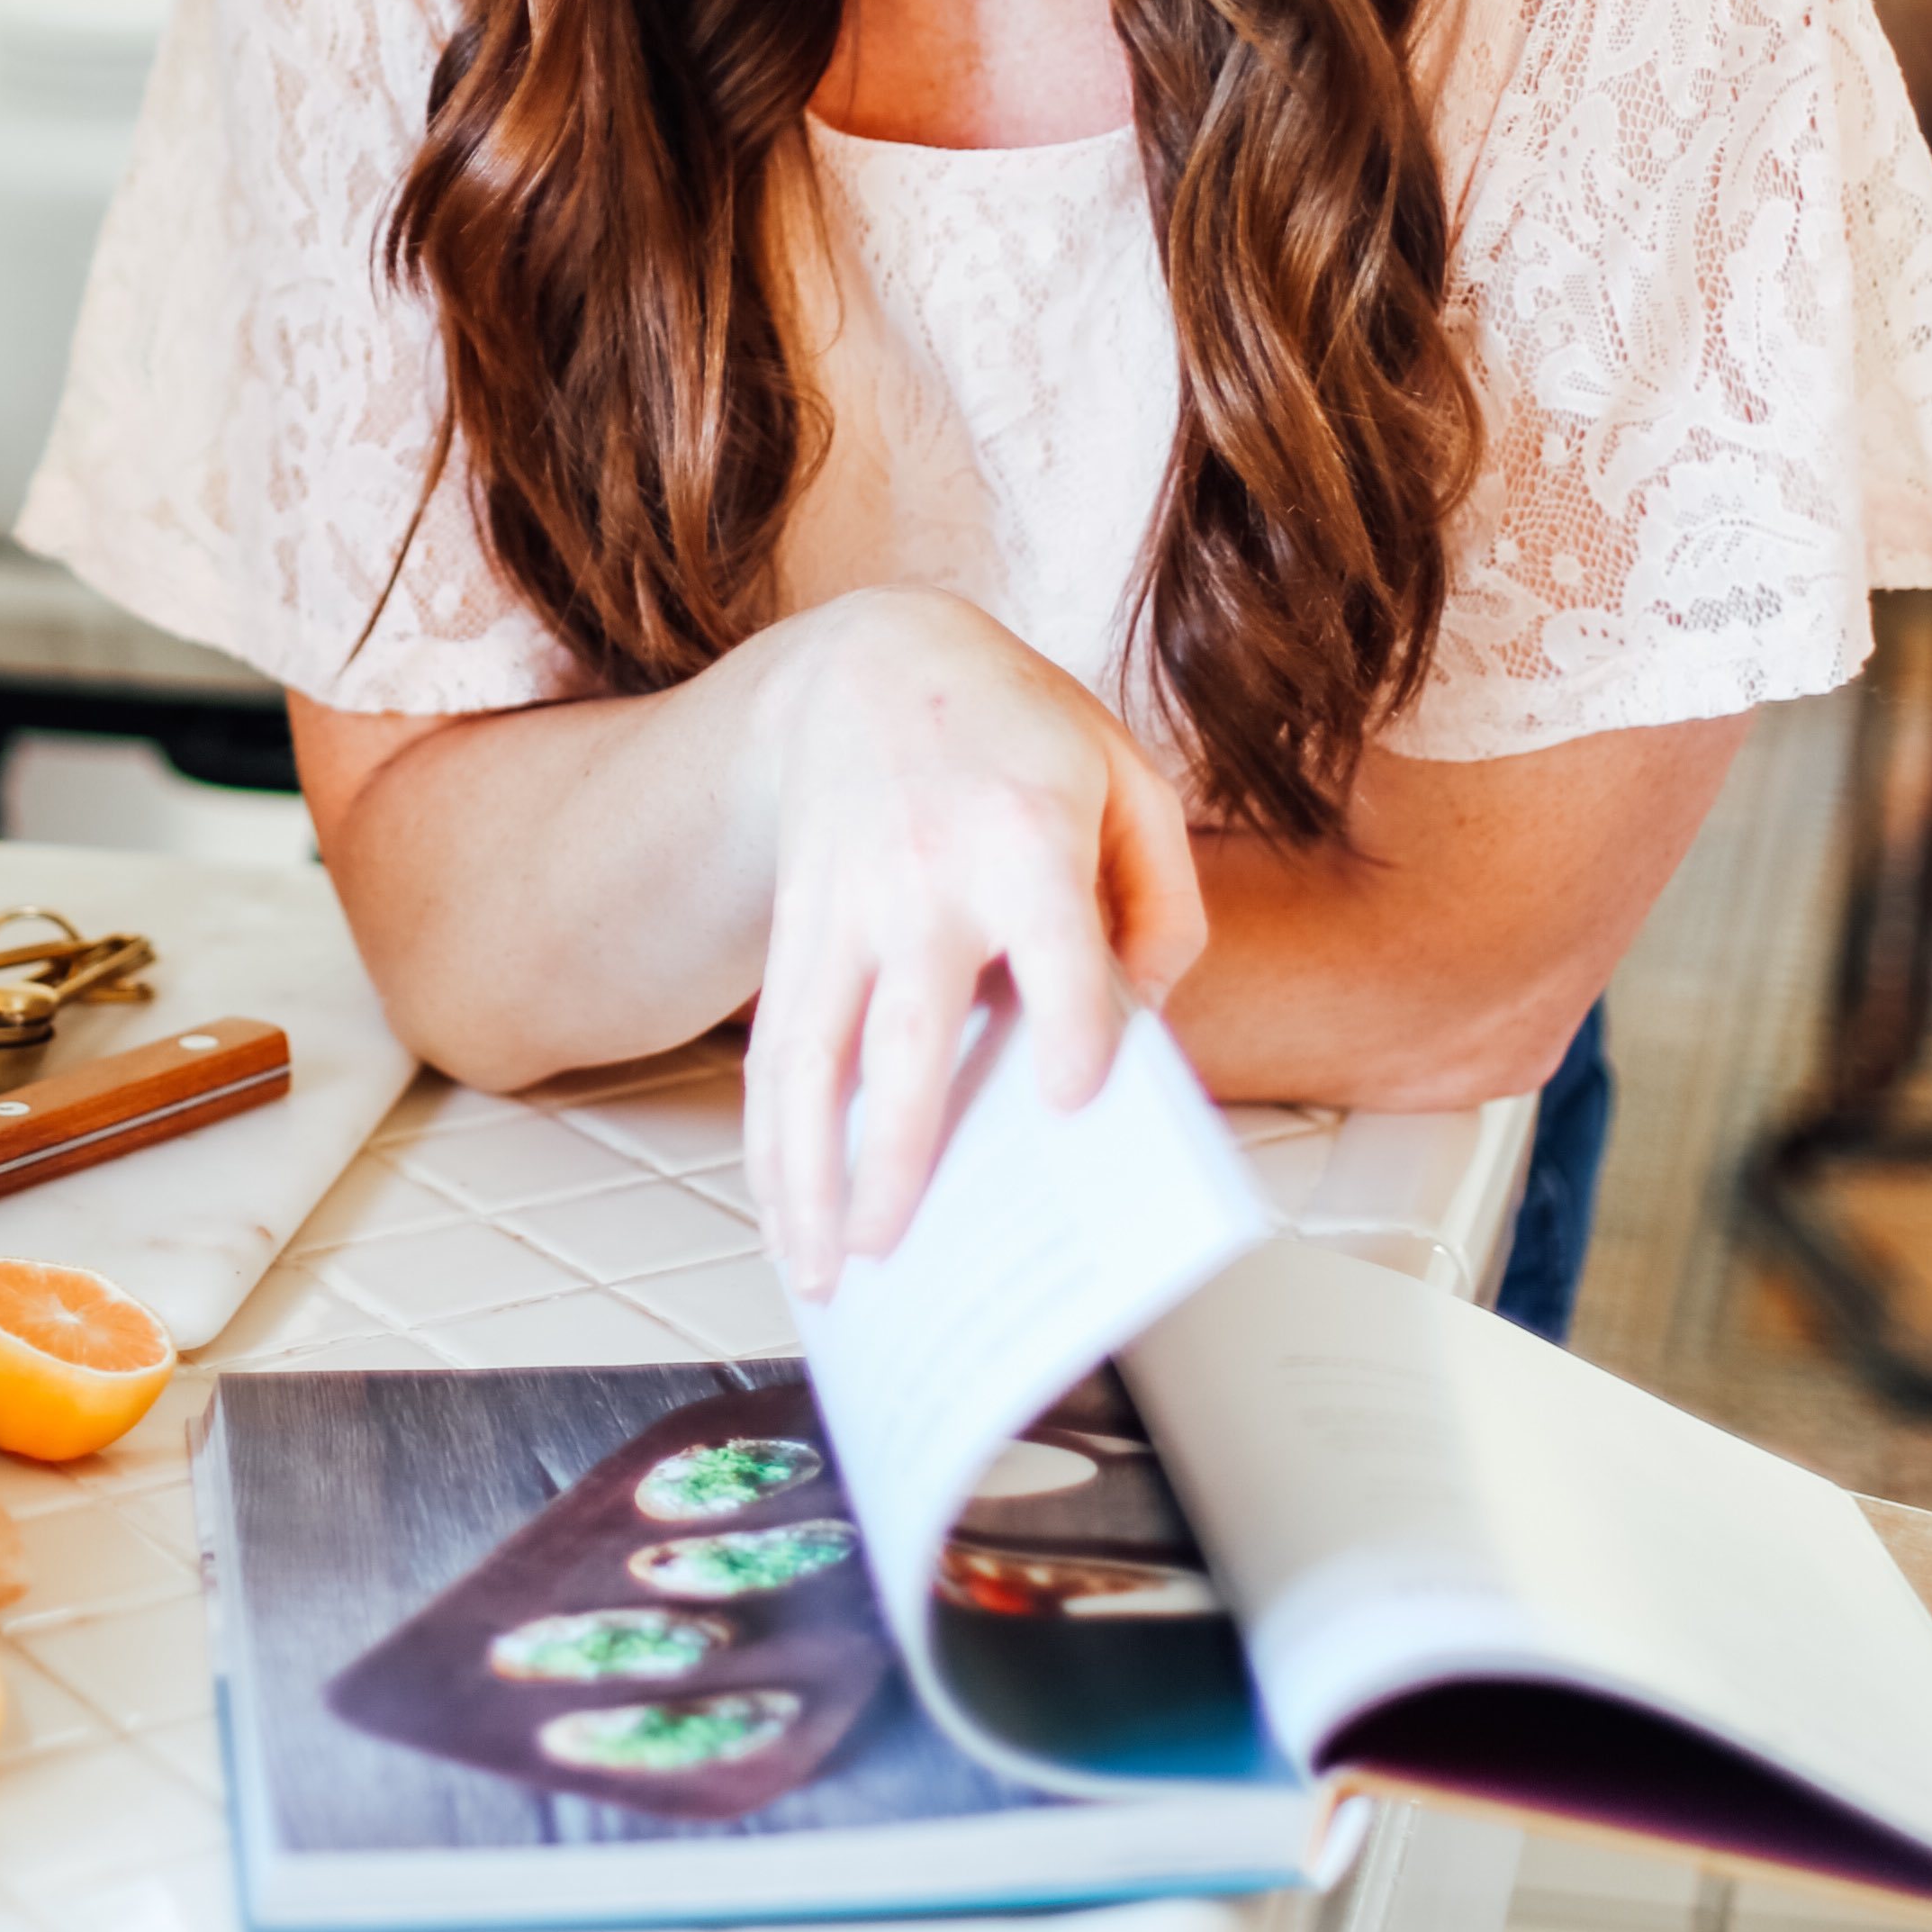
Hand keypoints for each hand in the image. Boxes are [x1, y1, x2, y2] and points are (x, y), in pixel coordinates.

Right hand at [741, 590, 1204, 1300]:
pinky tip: (784, 1214)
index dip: (1064, 1025)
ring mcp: (844, 908)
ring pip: (810, 1056)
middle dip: (895, 1146)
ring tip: (822, 1269)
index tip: (1068, 1107)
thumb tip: (1142, 1022)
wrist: (871, 662)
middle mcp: (923, 875)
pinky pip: (774, 1052)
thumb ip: (1161, 902)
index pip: (1051, 940)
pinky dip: (770, 1144)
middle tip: (898, 1244)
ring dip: (805, 1173)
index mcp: (1026, 830)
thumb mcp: (1126, 780)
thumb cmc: (1018, 734)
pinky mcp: (796, 933)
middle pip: (904, 1027)